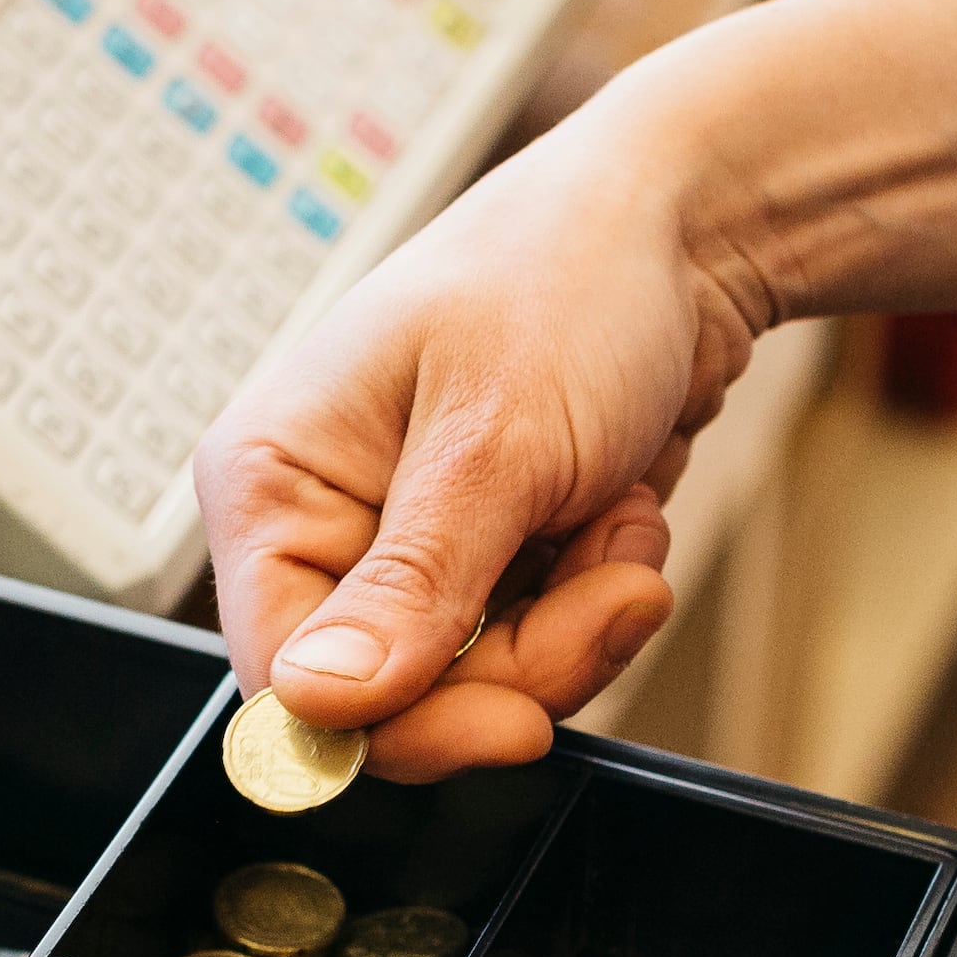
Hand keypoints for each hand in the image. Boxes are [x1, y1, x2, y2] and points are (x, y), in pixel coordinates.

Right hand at [196, 59, 773, 778]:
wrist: (687, 230)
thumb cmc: (567, 280)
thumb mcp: (496, 438)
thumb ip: (411, 583)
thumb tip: (315, 703)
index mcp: (270, 482)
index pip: (286, 682)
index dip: (398, 726)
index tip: (516, 719)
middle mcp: (323, 524)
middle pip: (395, 702)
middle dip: (524, 662)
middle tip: (610, 584)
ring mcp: (406, 548)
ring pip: (477, 687)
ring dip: (577, 622)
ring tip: (615, 513)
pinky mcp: (483, 562)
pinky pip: (533, 651)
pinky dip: (598, 596)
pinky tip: (618, 510)